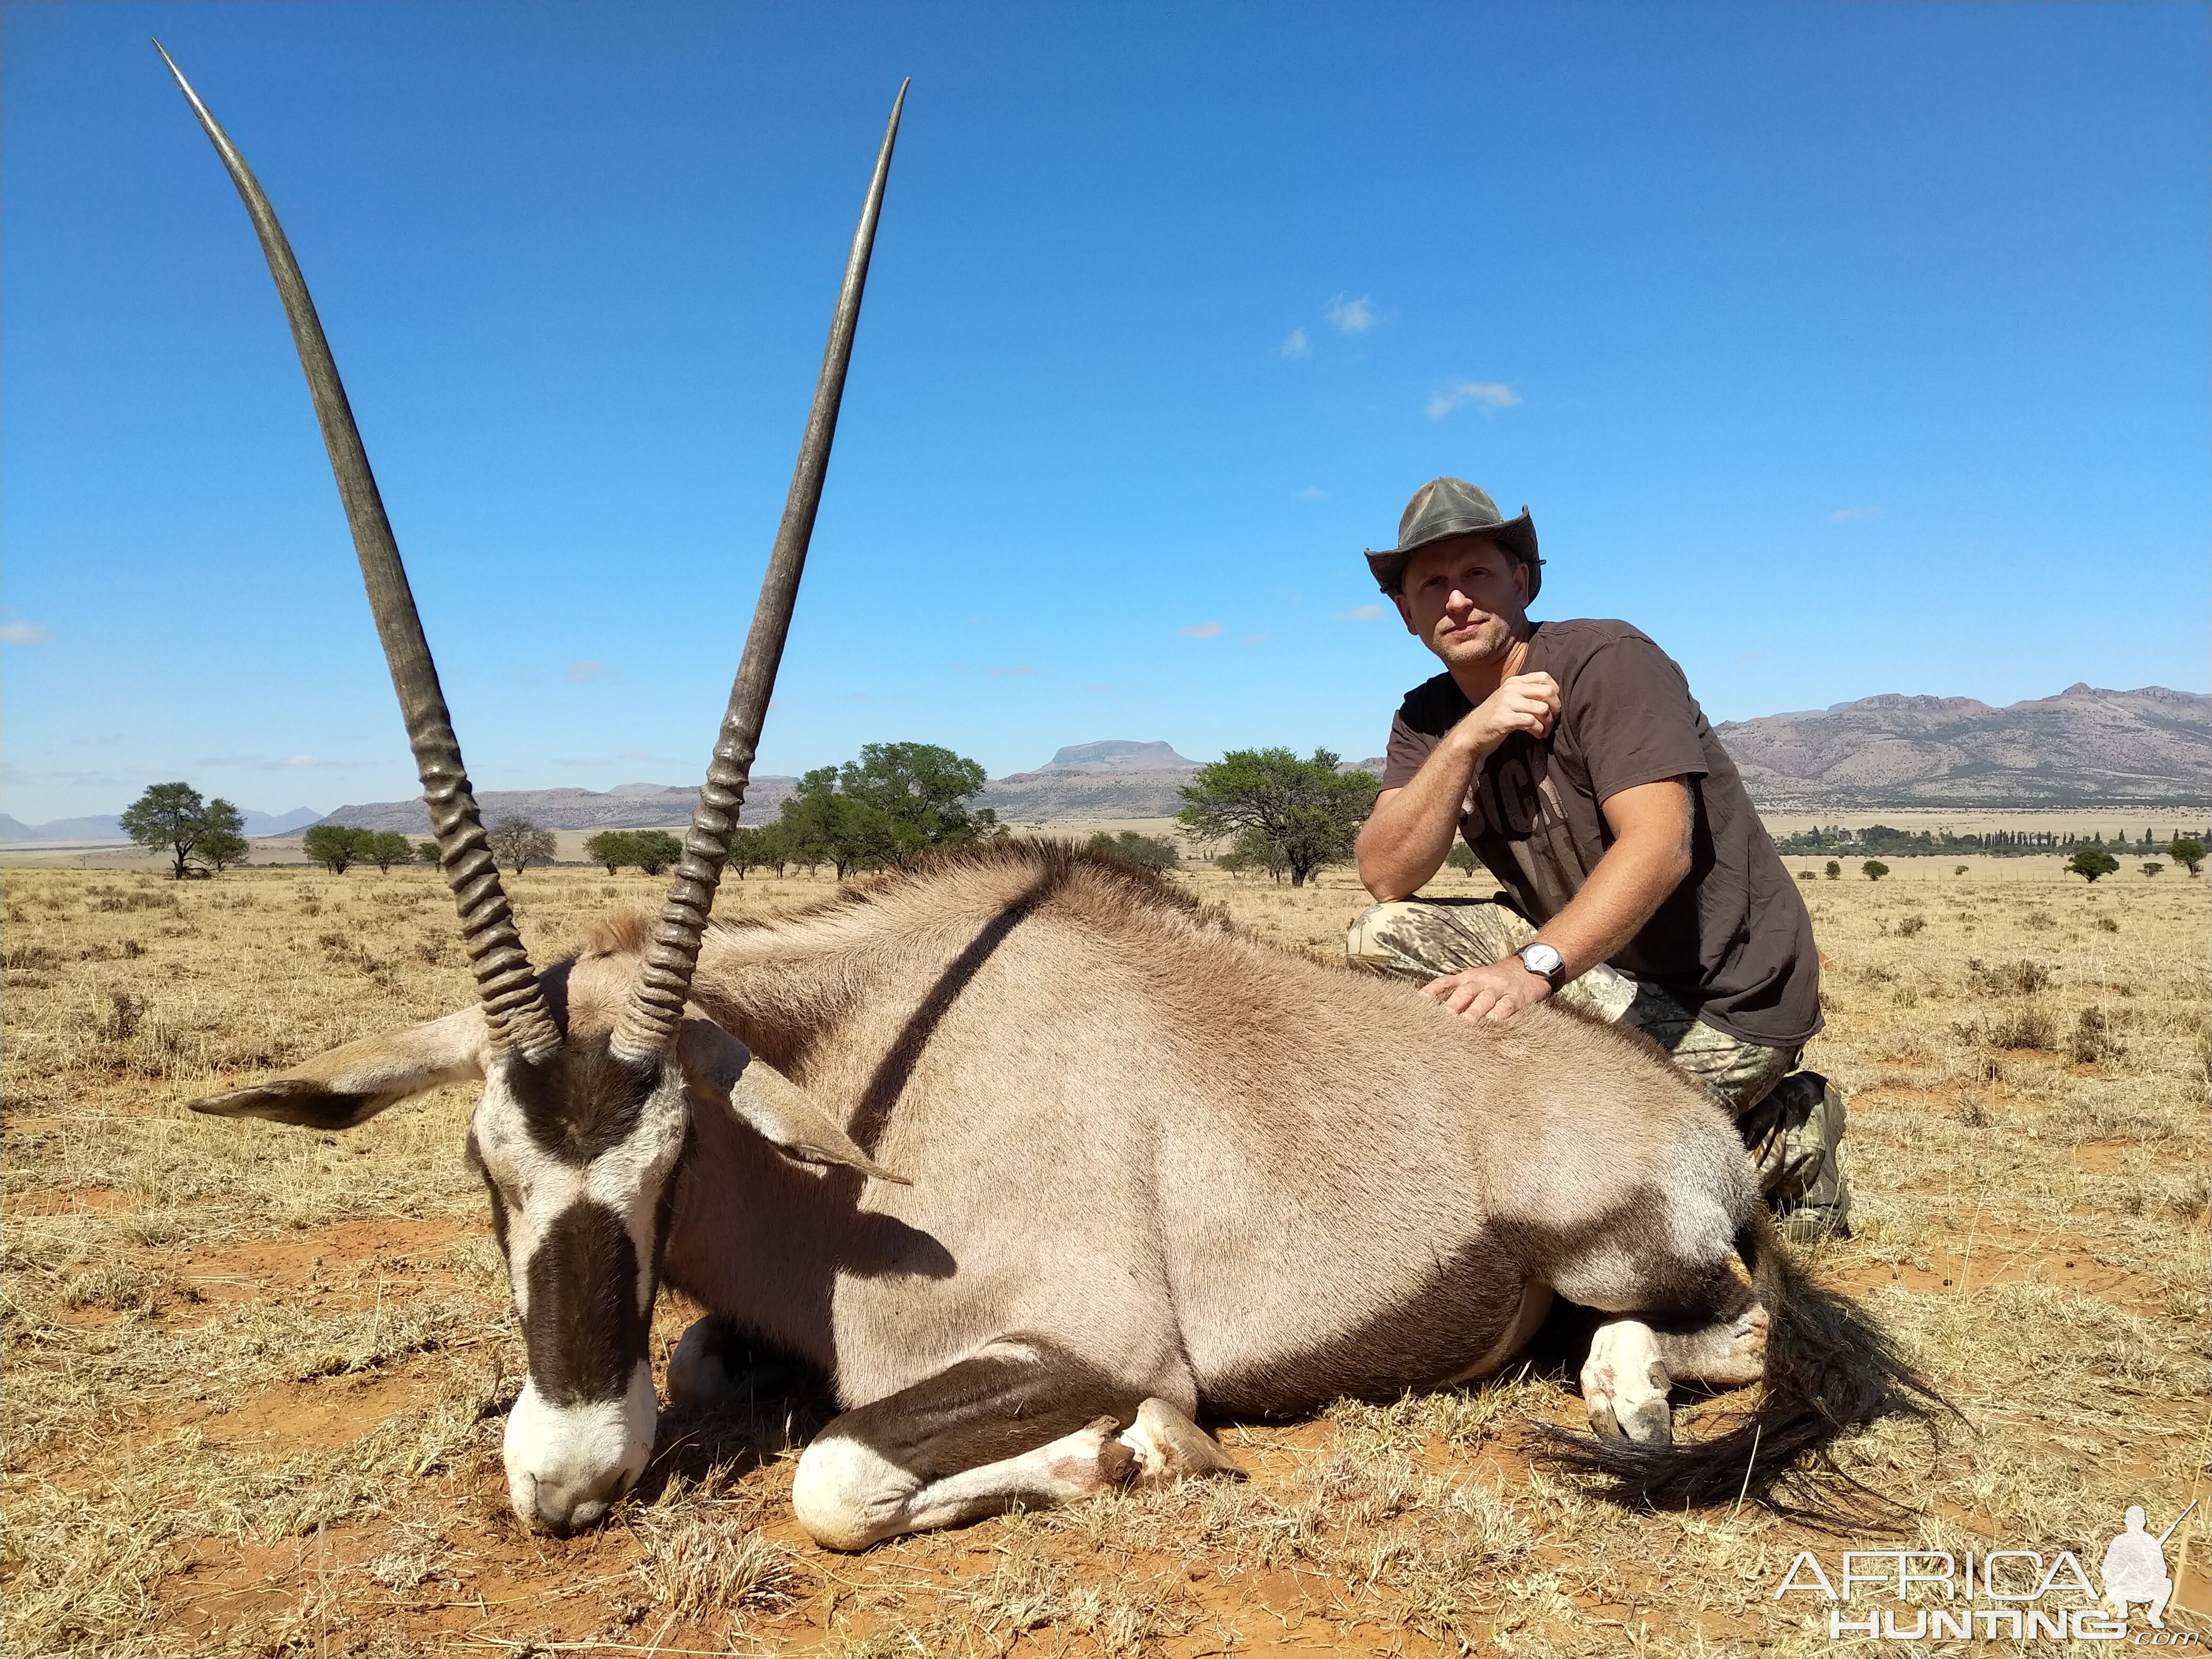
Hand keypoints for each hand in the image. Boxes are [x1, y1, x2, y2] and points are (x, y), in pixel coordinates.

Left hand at [1420, 958, 1552, 1022]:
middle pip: (1463, 992)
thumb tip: (1436, 1007)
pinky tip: (1493, 1021)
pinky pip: (1506, 1005)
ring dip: (1474, 1011)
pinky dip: (1500, 1013)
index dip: (1432, 991)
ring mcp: (1499, 988)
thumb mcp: (1478, 979)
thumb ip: (1460, 991)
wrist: (1533, 964)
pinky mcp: (1516, 997)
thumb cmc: (1500, 977)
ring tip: (1465, 1022)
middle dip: (1452, 1005)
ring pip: (1483, 999)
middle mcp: (1481, 981)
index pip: (1446, 982)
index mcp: (1469, 977)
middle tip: (1441, 1018)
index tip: (1419, 1001)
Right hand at [1455, 671, 1559, 756]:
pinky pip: (1532, 722)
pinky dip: (1539, 731)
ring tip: (1544, 730)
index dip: (1555, 692)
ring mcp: (1507, 702)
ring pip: (1543, 708)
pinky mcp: (1505, 718)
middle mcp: (1511, 688)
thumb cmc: (1493, 717)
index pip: (1544, 677)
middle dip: (1556, 709)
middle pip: (1548, 692)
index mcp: (1514, 681)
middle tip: (1552, 720)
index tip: (1553, 706)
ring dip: (1548, 723)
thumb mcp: (1508, 698)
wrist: (1470, 732)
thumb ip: (1526, 693)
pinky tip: (1536, 735)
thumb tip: (1553, 697)